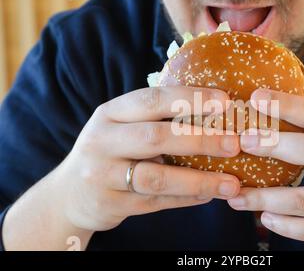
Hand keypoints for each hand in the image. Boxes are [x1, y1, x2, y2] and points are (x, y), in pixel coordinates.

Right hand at [3, 86, 240, 249]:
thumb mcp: (121, 127)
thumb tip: (215, 112)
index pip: (152, 100)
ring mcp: (103, 175)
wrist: (68, 194)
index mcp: (110, 114)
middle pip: (155, 137)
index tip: (225, 102)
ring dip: (199, 180)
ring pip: (157, 178)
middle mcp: (102, 141)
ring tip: (231, 183)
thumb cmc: (109, 152)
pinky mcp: (110, 204)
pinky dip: (186, 199)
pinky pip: (156, 203)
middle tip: (234, 144)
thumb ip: (156, 119)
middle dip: (200, 139)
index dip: (189, 99)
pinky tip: (209, 196)